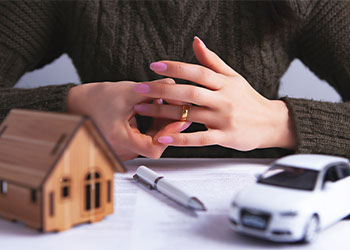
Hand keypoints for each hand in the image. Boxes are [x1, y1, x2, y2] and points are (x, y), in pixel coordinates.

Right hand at [66, 79, 184, 160]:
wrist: (77, 105)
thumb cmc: (95, 100)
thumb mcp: (128, 91)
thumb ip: (154, 89)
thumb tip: (175, 87)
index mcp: (119, 139)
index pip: (153, 148)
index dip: (168, 135)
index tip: (177, 120)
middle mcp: (121, 149)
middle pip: (155, 144)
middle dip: (167, 125)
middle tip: (178, 108)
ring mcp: (123, 149)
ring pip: (151, 141)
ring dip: (161, 124)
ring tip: (163, 105)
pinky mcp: (125, 145)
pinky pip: (144, 138)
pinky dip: (152, 125)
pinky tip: (154, 109)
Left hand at [133, 37, 295, 150]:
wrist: (272, 123)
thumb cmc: (249, 100)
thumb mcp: (234, 77)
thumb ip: (213, 61)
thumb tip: (196, 41)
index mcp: (225, 83)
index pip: (198, 72)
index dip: (176, 67)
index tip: (155, 66)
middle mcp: (223, 99)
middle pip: (189, 92)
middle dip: (162, 90)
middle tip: (140, 88)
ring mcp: (223, 119)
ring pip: (190, 114)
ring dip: (163, 112)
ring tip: (143, 109)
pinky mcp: (224, 137)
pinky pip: (199, 139)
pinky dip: (180, 139)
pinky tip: (162, 137)